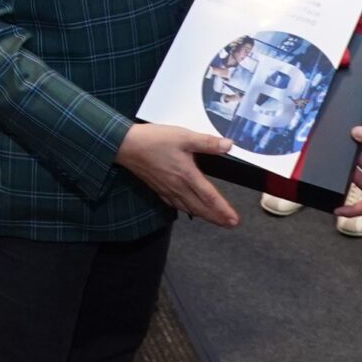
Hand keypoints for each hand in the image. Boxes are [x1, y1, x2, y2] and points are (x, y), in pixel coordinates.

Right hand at [115, 123, 239, 226]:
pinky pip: (175, 205)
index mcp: (187, 175)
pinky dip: (187, 210)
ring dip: (204, 216)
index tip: (235, 220)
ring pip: (189, 209)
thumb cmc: (154, 140)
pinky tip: (189, 210)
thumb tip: (229, 145)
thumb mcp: (183, 136)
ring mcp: (167, 189)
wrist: (126, 146)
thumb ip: (207, 142)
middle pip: (201, 208)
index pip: (210, 197)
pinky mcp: (158, 188)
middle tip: (230, 224)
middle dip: (217, 218)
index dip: (224, 210)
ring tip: (215, 220)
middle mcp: (178, 187)